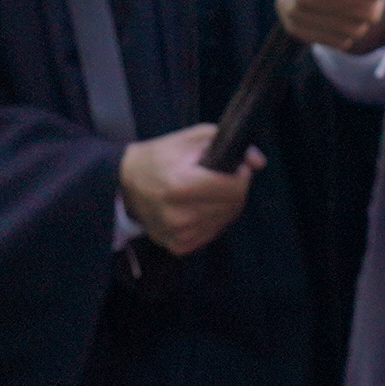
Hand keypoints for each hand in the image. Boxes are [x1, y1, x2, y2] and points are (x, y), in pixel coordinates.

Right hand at [118, 122, 254, 256]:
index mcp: (181, 186)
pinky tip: (198, 207)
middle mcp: (180, 216)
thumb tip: (258, 162)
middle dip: (234, 189)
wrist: (126, 184)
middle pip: (233, 205)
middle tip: (219, 178)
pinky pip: (213, 232)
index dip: (241, 175)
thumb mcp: (192, 139)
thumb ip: (227, 143)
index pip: (234, 188)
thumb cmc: (160, 157)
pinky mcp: (179, 247)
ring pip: (226, 220)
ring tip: (206, 191)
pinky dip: (212, 219)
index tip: (234, 167)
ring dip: (224, 204)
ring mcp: (179, 235)